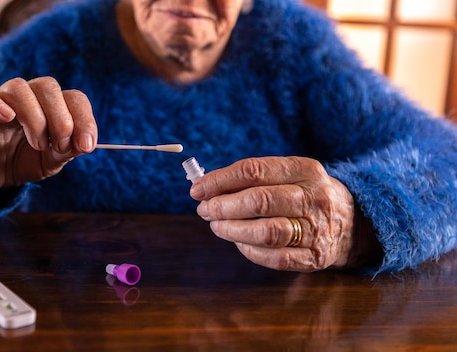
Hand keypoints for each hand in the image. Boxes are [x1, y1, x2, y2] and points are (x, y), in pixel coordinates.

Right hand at [0, 77, 96, 192]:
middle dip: (61, 119)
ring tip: (38, 144)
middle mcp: (28, 96)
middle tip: (60, 146)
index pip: (74, 98)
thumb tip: (85, 143)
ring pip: (19, 88)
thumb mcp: (52, 161)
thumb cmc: (25, 161)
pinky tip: (6, 117)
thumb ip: (69, 150)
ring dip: (34, 118)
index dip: (84, 119)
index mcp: (51, 105)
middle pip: (48, 87)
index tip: (86, 145)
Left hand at [189, 156, 359, 271]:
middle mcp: (314, 197)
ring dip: (233, 229)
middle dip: (223, 206)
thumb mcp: (289, 175)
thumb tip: (206, 187)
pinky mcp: (316, 257)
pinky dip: (250, 251)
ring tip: (217, 226)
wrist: (354, 222)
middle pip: (259, 200)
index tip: (197, 189)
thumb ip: (252, 178)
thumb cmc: (305, 195)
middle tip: (205, 210)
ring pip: (266, 231)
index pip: (255, 170)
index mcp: (305, 169)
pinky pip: (276, 258)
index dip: (220, 180)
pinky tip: (238, 242)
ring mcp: (318, 229)